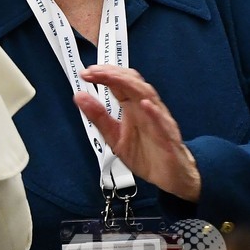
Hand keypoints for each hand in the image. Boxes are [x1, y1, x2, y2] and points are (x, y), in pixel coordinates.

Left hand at [74, 65, 201, 203]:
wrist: (171, 178)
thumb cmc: (145, 154)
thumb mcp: (114, 136)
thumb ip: (98, 116)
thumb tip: (79, 96)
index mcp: (132, 107)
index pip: (119, 83)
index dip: (104, 75)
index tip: (86, 73)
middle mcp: (146, 109)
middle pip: (133, 83)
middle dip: (113, 74)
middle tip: (94, 71)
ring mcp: (159, 121)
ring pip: (147, 96)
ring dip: (130, 84)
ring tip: (112, 77)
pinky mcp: (168, 138)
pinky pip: (162, 123)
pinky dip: (154, 112)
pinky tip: (144, 105)